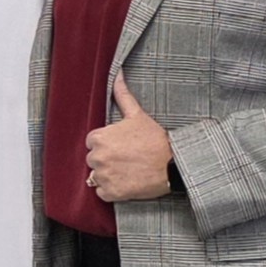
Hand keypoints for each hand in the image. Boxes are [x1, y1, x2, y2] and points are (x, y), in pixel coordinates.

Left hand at [84, 71, 175, 204]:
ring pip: (96, 176)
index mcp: (100, 138)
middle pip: (94, 159)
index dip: (106, 143)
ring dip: (108, 175)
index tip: (120, 145)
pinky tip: (126, 182)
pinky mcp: (111, 193)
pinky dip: (111, 190)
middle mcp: (98, 157)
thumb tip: (117, 73)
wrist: (173, 165)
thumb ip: (122, 95)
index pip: (92, 142)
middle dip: (106, 159)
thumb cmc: (155, 140)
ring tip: (127, 170)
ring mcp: (104, 176)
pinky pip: (102, 193)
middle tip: (126, 158)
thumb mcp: (137, 115)